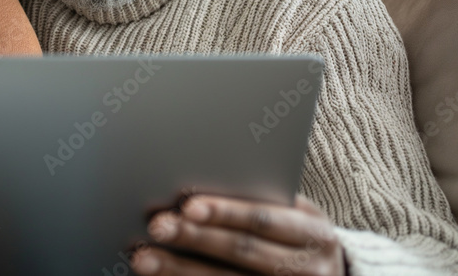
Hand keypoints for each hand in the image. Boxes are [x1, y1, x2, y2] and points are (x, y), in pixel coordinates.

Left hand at [131, 194, 344, 275]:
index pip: (263, 219)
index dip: (225, 212)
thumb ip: (260, 200)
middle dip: (195, 238)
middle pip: (242, 252)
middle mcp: (307, 268)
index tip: (187, 205)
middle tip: (157, 226)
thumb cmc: (298, 234)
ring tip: (144, 258)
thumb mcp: (296, 215)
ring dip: (179, 270)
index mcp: (313, 232)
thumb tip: (195, 190)